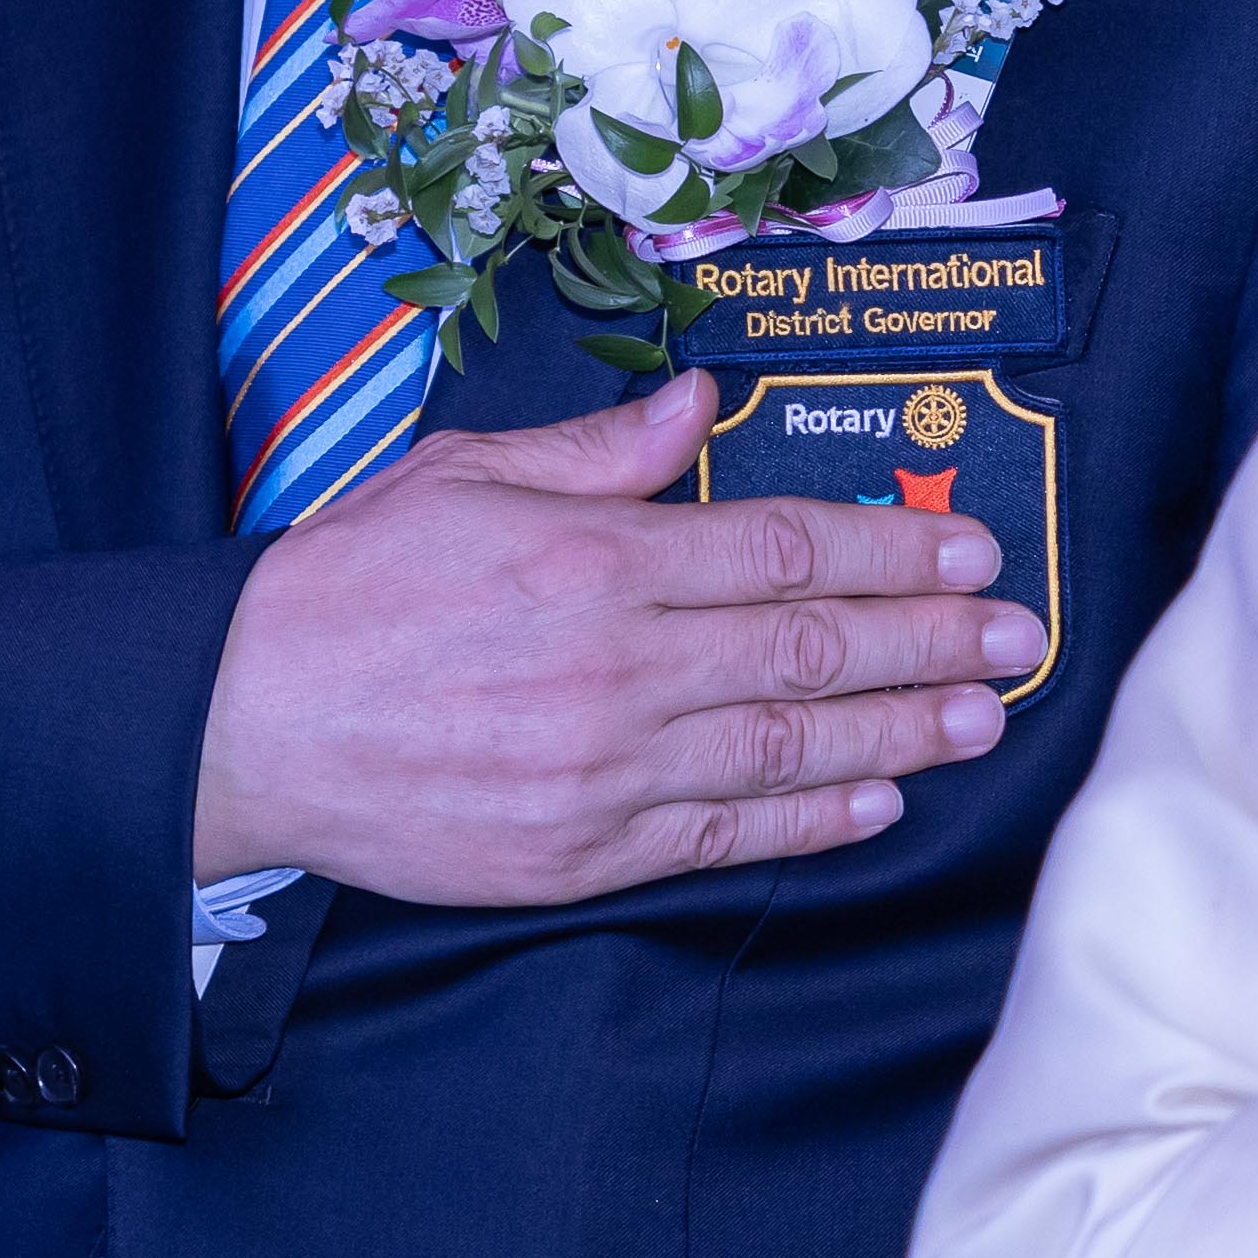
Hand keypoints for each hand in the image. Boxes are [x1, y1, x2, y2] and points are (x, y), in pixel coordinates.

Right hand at [187, 371, 1045, 897]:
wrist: (240, 724)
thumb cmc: (340, 590)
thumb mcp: (453, 479)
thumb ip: (590, 452)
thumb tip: (700, 407)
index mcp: (590, 559)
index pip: (784, 548)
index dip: (893, 546)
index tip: (968, 546)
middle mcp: (617, 664)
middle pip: (816, 648)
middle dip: (933, 637)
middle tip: (1017, 633)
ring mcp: (607, 768)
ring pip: (795, 745)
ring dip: (906, 730)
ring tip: (981, 715)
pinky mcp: (583, 850)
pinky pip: (729, 830)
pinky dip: (816, 815)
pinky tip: (877, 797)